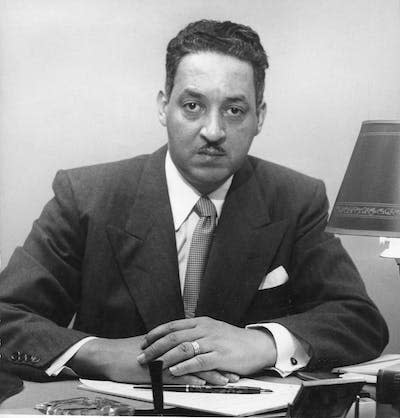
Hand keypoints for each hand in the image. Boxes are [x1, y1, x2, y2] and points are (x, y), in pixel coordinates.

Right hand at [68, 335, 237, 384]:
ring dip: (211, 373)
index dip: (216, 354)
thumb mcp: (155, 349)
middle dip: (220, 364)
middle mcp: (172, 347)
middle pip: (201, 354)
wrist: (111, 355)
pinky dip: (192, 379)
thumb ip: (170, 350)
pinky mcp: (157, 368)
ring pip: (193, 364)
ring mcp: (165, 357)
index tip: (230, 362)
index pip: (199, 346)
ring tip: (226, 381)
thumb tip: (184, 354)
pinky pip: (177, 374)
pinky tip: (204, 384)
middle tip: (235, 372)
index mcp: (173, 341)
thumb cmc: (132, 354)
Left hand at [137, 317, 276, 376]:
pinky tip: (174, 370)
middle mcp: (205, 329)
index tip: (143, 341)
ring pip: (183, 348)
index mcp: (201, 322)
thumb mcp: (213, 330)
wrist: (257, 345)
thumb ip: (196, 332)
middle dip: (154, 347)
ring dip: (165, 357)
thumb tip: (176, 338)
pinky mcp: (220, 356)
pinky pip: (198, 361)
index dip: (156, 333)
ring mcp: (212, 342)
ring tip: (153, 365)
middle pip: (174, 337)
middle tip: (142, 356)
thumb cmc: (233, 340)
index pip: (173, 326)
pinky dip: (184, 366)